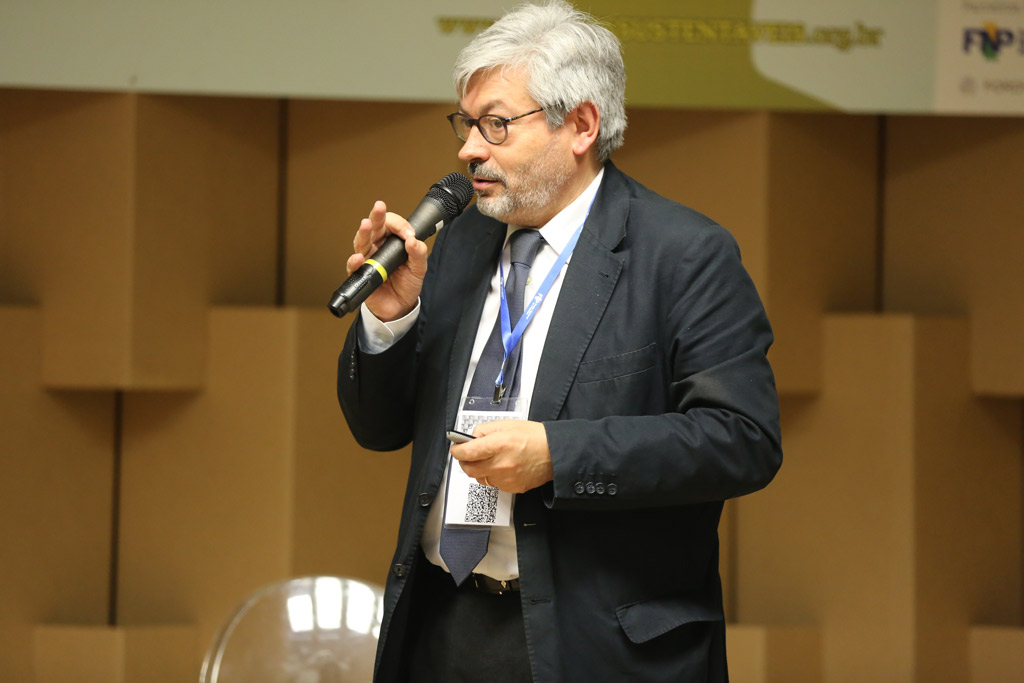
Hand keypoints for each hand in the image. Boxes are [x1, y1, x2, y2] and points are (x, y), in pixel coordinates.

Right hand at [346, 200, 428, 321]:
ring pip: (361, 242)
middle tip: (379, 207)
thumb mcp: (419, 269)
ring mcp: (367, 259)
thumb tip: (412, 240)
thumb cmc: (407, 284)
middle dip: (376, 216)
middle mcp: (377, 247)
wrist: (400, 307)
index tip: (409, 234)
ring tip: (366, 225)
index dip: (399, 225)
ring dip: (363, 233)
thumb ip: (418, 254)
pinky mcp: (361, 274)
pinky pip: (354, 266)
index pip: (391, 225)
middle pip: (373, 227)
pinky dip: (354, 261)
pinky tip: (359, 257)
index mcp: (391, 242)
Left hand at [450, 420, 553, 493]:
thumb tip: (471, 438)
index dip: (457, 450)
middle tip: (467, 456)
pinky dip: (493, 476)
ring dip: (479, 470)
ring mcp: (506, 479)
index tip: (456, 448)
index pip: (467, 452)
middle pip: (469, 469)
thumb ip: (485, 430)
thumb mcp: (508, 424)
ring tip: (490, 459)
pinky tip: (503, 467)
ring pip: (480, 478)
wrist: (555, 454)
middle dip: (464, 462)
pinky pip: (494, 484)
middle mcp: (501, 464)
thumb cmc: (535, 437)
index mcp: (499, 444)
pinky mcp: (512, 488)